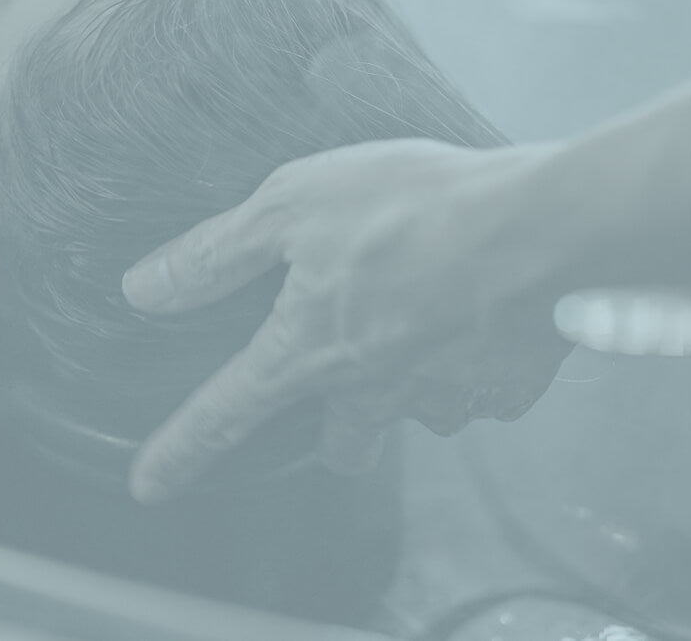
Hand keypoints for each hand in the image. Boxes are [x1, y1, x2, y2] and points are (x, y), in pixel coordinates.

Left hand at [122, 139, 572, 503]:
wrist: (544, 223)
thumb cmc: (415, 204)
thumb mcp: (292, 204)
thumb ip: (216, 254)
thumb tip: (145, 290)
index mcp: (309, 349)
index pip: (224, 415)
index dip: (180, 452)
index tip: (149, 486)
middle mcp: (373, 388)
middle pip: (342, 446)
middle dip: (335, 430)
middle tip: (342, 381)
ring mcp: (444, 395)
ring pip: (416, 412)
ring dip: (411, 379)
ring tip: (427, 307)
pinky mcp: (507, 387)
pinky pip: (479, 388)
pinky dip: (473, 359)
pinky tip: (481, 305)